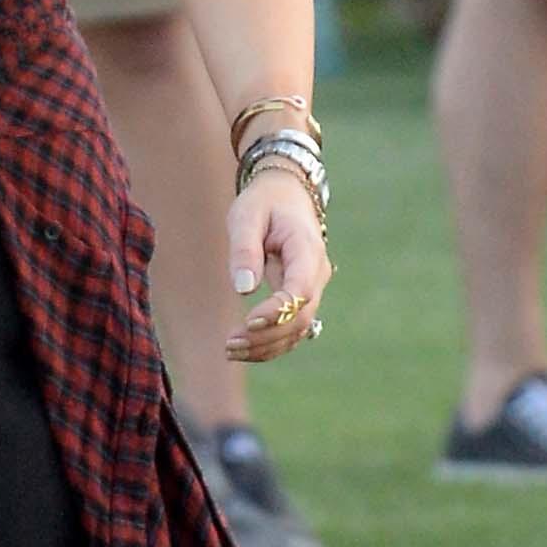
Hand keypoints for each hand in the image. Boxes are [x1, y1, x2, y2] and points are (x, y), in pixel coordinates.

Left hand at [226, 169, 327, 361]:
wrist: (286, 195)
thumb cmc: (263, 203)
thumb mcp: (247, 217)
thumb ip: (245, 250)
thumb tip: (244, 289)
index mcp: (307, 251)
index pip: (300, 290)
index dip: (277, 311)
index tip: (247, 321)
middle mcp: (317, 274)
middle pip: (301, 316)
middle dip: (267, 336)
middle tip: (229, 345)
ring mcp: (312, 287)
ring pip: (299, 328)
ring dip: (267, 346)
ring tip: (230, 351)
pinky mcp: (301, 297)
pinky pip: (292, 327)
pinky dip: (271, 343)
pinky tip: (243, 350)